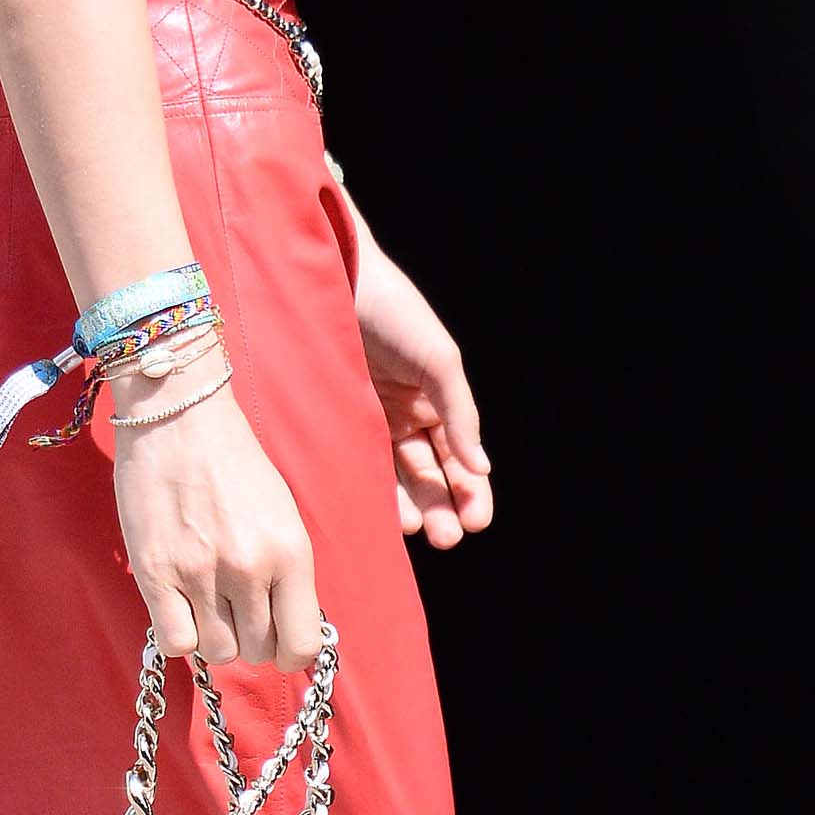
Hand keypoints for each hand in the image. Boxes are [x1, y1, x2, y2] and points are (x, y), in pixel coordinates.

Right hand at [111, 382, 323, 673]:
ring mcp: (200, 572)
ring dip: (215, 634)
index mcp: (290, 551)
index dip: (290, 651)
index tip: (277, 637)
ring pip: (218, 651)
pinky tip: (180, 604)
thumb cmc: (233, 462)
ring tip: (207, 600)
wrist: (179, 416)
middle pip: (258, 651)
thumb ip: (286, 572)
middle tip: (236, 606)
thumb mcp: (281, 514)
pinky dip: (181, 632)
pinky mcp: (156, 572)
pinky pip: (178, 641)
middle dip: (250, 636)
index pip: (302, 644)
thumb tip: (286, 628)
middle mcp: (249, 567)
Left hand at [349, 226, 492, 548]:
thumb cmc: (394, 310)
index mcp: (436, 401)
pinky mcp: (334, 423)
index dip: (472, 491)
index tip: (476, 522)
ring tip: (416, 530)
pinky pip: (357, 465)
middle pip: (430, 475)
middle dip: (442, 507)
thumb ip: (460, 415)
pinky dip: (373, 491)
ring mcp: (368, 423)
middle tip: (447, 537)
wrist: (333, 277)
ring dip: (410, 507)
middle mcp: (405, 417)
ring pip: (394, 478)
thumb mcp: (438, 360)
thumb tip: (482, 468)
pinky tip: (384, 513)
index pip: (460, 458)